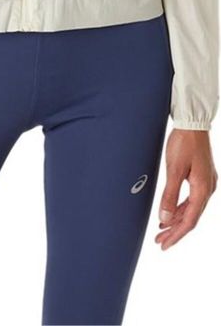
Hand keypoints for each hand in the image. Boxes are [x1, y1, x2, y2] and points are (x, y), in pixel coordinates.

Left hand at [155, 128, 217, 249]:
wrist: (193, 123)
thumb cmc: (184, 142)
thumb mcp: (174, 169)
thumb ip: (169, 195)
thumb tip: (165, 218)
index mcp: (203, 190)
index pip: (189, 221)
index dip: (176, 235)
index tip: (164, 245)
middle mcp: (208, 189)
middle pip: (191, 217)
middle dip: (175, 230)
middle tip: (160, 241)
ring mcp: (206, 182)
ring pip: (191, 209)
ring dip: (177, 219)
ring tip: (162, 228)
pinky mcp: (202, 176)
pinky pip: (192, 199)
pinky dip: (181, 207)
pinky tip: (171, 211)